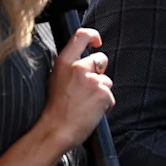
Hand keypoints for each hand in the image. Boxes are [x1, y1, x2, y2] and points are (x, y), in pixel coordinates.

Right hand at [42, 28, 114, 151]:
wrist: (55, 130)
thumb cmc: (55, 109)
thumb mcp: (57, 80)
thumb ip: (72, 68)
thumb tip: (88, 63)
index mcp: (64, 62)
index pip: (81, 36)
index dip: (93, 35)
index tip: (97, 42)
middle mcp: (79, 67)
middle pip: (101, 59)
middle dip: (100, 72)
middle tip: (88, 89)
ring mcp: (92, 80)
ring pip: (106, 81)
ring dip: (101, 91)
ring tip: (86, 104)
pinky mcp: (103, 93)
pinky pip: (110, 97)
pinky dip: (104, 105)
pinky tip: (91, 112)